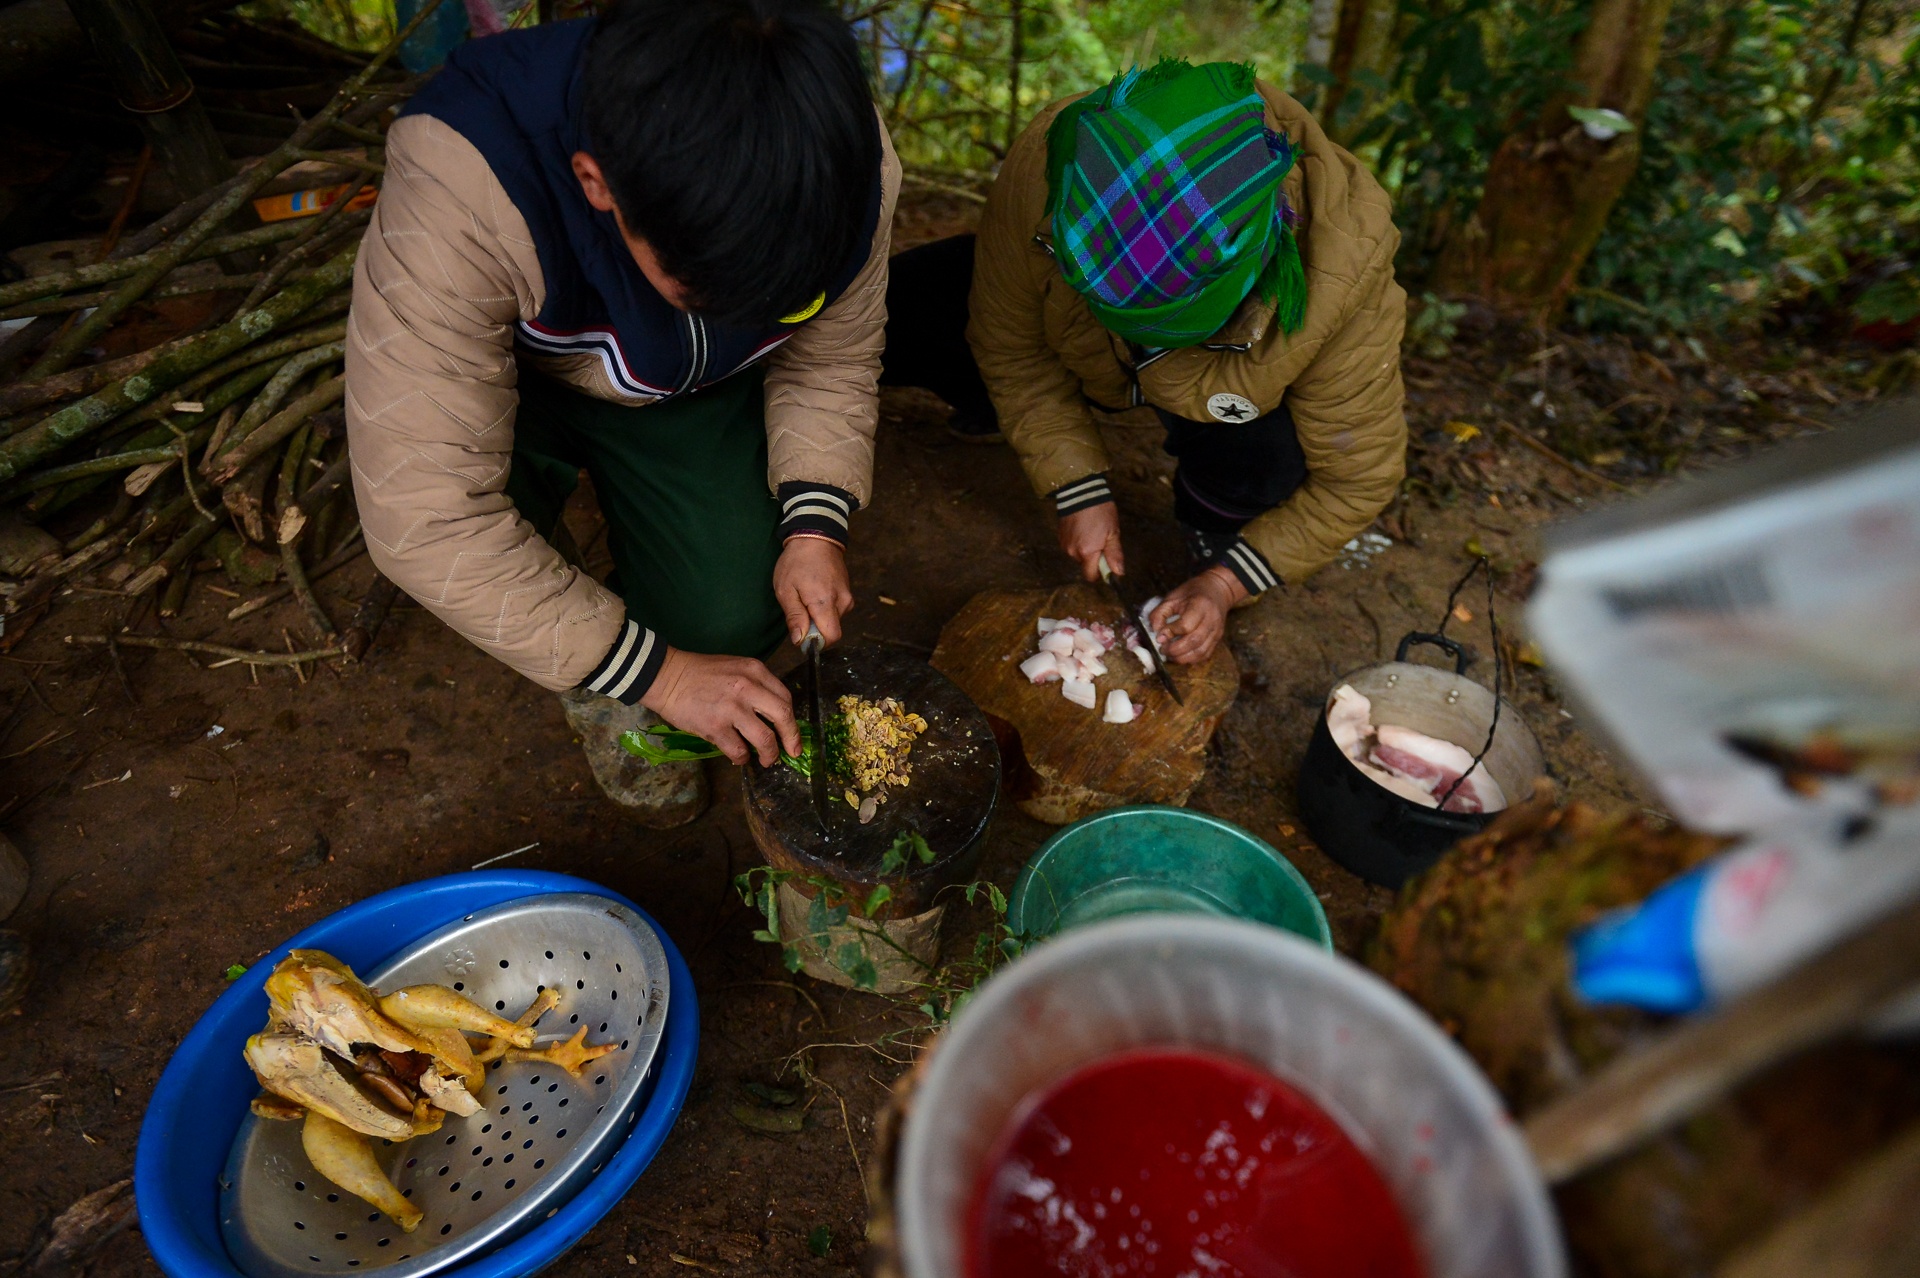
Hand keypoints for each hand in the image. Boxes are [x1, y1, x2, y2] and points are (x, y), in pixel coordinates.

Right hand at [641, 649, 799, 766]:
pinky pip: (739, 750)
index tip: (792, 733)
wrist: (667, 676)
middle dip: (792, 739)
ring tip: (766, 760)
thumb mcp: (735, 668)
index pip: (785, 698)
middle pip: (783, 717)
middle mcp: (747, 688)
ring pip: (765, 739)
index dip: (792, 720)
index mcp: (755, 671)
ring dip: (769, 755)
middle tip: (792, 752)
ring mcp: (732, 708)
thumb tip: (771, 714)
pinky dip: (742, 758)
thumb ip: (755, 685)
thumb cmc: (700, 673)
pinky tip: (739, 757)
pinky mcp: (715, 727)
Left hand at [773, 536, 853, 646]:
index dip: (817, 641)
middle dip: (815, 627)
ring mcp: (847, 596)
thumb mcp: (785, 590)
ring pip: (834, 619)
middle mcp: (842, 602)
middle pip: (832, 629)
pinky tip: (814, 591)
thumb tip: (800, 641)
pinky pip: (837, 609)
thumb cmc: (796, 562)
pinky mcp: (848, 592)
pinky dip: (825, 607)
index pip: (831, 636)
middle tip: (799, 607)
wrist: (815, 536)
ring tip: (805, 595)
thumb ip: (794, 617)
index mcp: (825, 602)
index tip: (803, 633)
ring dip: (819, 616)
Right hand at [1058, 503, 1123, 581]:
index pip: (1091, 576)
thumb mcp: (1113, 532)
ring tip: (1091, 531)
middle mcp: (1073, 552)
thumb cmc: (1100, 511)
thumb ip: (1114, 555)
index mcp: (1087, 552)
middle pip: (1085, 565)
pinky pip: (1071, 546)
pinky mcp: (1060, 537)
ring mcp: (1065, 544)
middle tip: (1101, 540)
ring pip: (1078, 555)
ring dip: (1085, 549)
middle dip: (1094, 558)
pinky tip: (1083, 528)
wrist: (1080, 492)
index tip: (1107, 561)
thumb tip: (1118, 573)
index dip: (1100, 572)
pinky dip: (1077, 541)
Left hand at [1149, 565, 1245, 664]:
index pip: (1186, 625)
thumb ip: (1160, 613)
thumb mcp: (1173, 596)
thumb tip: (1155, 631)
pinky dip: (1191, 659)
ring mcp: (1217, 631)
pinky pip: (1205, 655)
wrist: (1217, 590)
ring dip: (1182, 658)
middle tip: (1162, 649)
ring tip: (1169, 655)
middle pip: (1194, 641)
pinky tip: (1181, 656)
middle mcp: (1212, 620)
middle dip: (1174, 650)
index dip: (1170, 633)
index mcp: (1201, 605)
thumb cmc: (1193, 592)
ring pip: (1200, 652)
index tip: (1159, 637)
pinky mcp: (1218, 640)